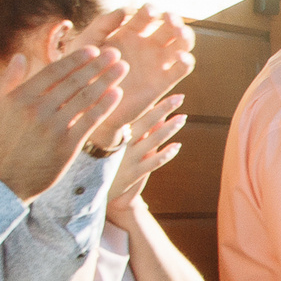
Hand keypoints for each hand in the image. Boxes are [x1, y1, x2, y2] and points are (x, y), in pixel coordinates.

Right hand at [0, 46, 125, 199]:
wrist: (3, 181)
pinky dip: (104, 105)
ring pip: (85, 98)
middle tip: (115, 53)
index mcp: (19, 97)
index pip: (54, 72)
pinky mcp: (67, 145)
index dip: (76, 59)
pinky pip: (90, 120)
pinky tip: (117, 94)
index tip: (94, 50)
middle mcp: (37, 110)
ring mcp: (53, 127)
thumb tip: (20, 57)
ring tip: (122, 69)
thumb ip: (7, 81)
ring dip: (106, 81)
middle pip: (74, 82)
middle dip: (97, 65)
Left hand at [69, 6, 195, 141]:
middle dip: (173, 19)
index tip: (148, 11)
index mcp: (129, 32)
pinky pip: (182, 69)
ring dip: (185, 35)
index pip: (147, 15)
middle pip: (170, 26)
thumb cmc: (83, 72)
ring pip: (181, 44)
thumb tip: (126, 9)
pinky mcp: (164, 81)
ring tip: (179, 32)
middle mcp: (147, 45)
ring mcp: (158, 62)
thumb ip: (102, 24)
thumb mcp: (86, 44)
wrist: (89, 105)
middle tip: (169, 17)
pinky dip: (186, 61)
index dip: (151, 10)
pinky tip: (179, 57)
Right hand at [106, 95, 185, 217]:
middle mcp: (121, 144)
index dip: (148, 102)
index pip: (133, 113)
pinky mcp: (134, 174)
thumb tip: (144, 108)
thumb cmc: (105, 163)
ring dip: (169, 129)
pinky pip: (153, 163)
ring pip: (152, 141)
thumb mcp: (109, 143)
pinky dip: (166, 154)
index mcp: (113, 133)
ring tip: (183, 118)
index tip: (160, 87)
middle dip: (163, 109)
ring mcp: (128, 159)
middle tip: (179, 96)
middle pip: (145, 122)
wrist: (96, 193)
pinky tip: (177, 146)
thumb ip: (126, 128)